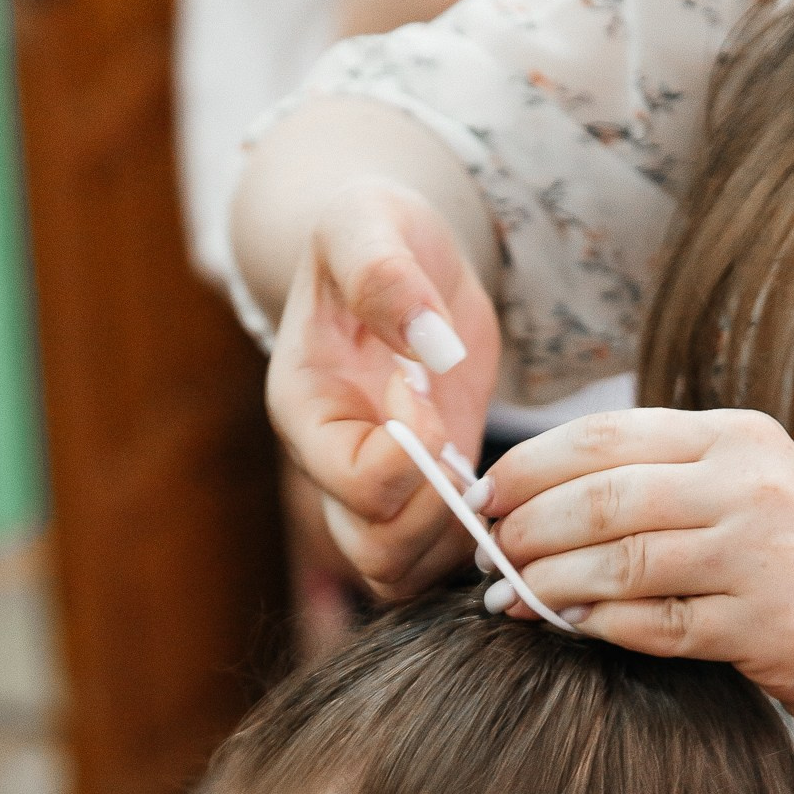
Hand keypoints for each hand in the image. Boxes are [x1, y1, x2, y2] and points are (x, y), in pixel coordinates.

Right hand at [265, 178, 500, 596]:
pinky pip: (432, 564)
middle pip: (372, 550)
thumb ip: (384, 272)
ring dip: (455, 534)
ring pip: (400, 573)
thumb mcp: (367, 220)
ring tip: (473, 459)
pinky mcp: (417, 500)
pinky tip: (489, 479)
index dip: (411, 447)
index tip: (424, 383)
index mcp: (304, 407)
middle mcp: (329, 465)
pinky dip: (469, 542)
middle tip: (458, 440)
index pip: (354, 480)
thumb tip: (429, 345)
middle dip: (437, 507)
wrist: (401, 259)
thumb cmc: (374, 231)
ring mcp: (372, 493)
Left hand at [478, 407, 793, 744]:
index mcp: (737, 437)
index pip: (605, 435)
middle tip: (482, 554)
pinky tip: (568, 628)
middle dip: (524, 527)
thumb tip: (535, 500)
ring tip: (506, 596)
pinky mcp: (772, 627)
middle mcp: (752, 484)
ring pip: (622, 561)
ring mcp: (766, 555)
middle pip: (602, 496)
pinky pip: (658, 626)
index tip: (478, 497)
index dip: (527, 466)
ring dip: (548, 581)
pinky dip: (600, 627)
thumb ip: (663, 485)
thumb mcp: (748, 492)